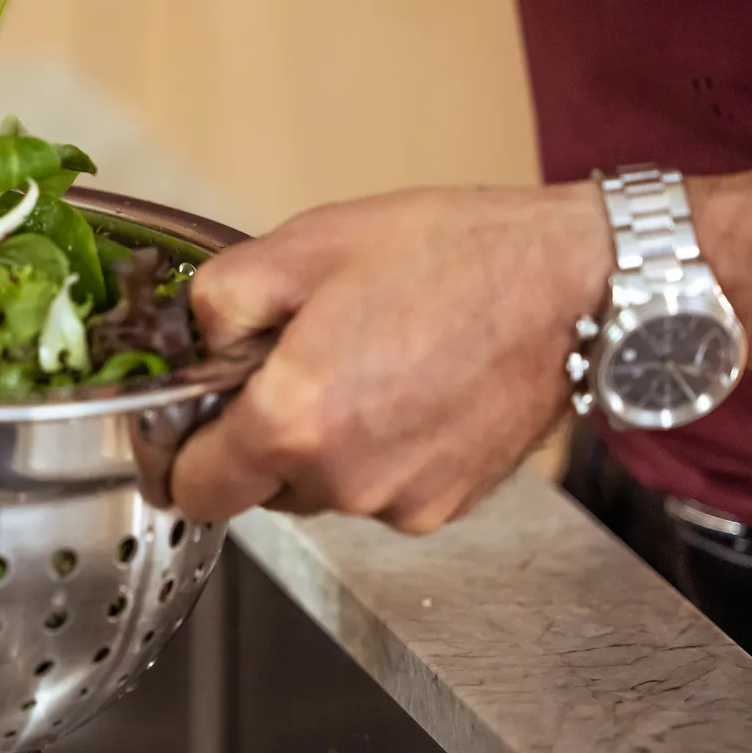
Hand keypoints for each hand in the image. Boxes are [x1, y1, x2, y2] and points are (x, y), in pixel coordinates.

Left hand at [171, 183, 612, 531]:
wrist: (572, 283)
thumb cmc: (449, 255)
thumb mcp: (304, 245)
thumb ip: (219, 302)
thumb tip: (196, 347)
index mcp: (291, 419)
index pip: (193, 490)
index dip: (179, 456)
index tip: (188, 425)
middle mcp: (341, 480)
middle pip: (257, 489)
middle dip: (260, 436)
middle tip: (300, 361)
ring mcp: (398, 502)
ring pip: (320, 490)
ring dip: (323, 445)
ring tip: (370, 365)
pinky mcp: (445, 507)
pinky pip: (379, 490)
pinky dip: (380, 452)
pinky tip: (412, 390)